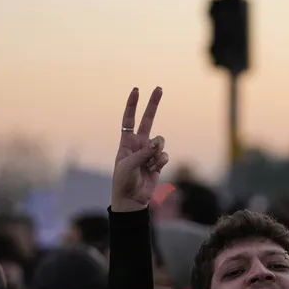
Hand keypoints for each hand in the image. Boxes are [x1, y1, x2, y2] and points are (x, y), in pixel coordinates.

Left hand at [112, 87, 168, 212]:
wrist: (131, 200)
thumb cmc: (123, 181)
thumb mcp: (129, 164)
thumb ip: (144, 152)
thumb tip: (159, 143)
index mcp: (127, 142)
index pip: (129, 119)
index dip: (132, 105)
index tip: (136, 90)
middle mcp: (139, 144)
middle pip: (147, 120)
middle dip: (153, 104)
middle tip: (159, 88)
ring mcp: (149, 153)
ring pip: (160, 142)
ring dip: (156, 152)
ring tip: (148, 164)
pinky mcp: (158, 163)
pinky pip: (164, 155)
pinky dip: (160, 161)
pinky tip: (154, 169)